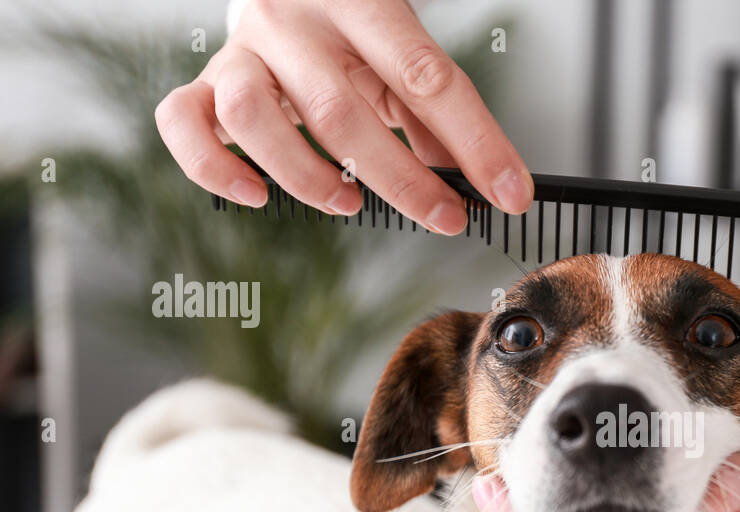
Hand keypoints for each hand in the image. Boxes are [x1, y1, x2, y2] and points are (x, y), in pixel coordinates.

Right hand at [155, 0, 531, 231]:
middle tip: (446, 218)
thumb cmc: (350, 25)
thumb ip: (433, 108)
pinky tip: (256, 195)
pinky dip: (215, 169)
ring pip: (254, 120)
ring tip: (348, 203)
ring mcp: (241, 51)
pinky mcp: (203, 82)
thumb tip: (476, 177)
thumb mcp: (401, 50)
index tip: (510, 194)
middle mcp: (292, 19)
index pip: (426, 77)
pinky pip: (184, 125)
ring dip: (307, 176)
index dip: (475, 143)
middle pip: (341, 111)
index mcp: (359, 0)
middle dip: (403, 180)